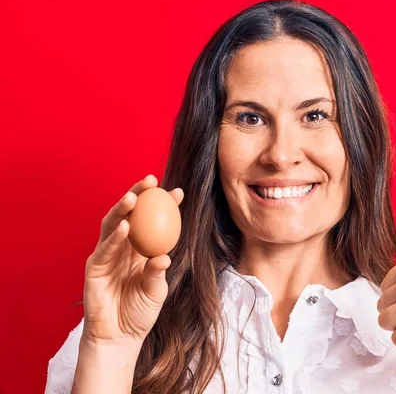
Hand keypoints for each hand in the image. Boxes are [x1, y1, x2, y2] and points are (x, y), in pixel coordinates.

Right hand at [81, 174, 183, 345]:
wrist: (119, 337)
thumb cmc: (140, 312)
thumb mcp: (156, 291)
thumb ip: (157, 272)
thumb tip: (164, 256)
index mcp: (142, 249)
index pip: (153, 221)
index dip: (165, 205)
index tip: (179, 192)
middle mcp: (124, 247)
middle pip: (130, 215)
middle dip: (139, 195)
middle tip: (151, 181)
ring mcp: (107, 255)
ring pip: (113, 225)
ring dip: (122, 210)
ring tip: (134, 197)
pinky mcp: (94, 267)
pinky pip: (104, 249)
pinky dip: (114, 238)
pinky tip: (125, 228)